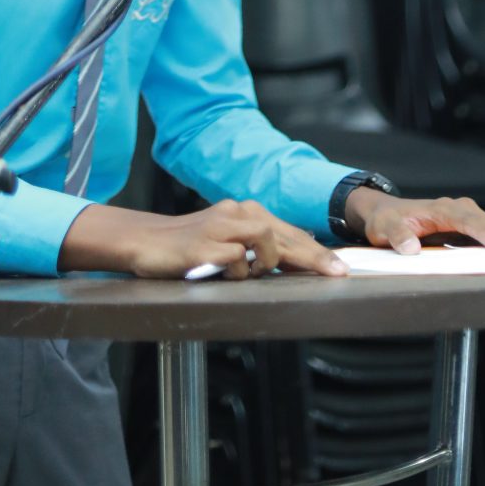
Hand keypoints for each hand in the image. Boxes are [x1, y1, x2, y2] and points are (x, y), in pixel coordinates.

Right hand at [59, 198, 347, 279]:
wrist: (145, 241)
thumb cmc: (189, 246)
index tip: (339, 268)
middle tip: (337, 274)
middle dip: (314, 258)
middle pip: (286, 235)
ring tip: (245, 273)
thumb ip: (255, 249)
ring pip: (265, 241)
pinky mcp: (205, 245)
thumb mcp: (227, 243)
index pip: (288, 231)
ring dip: (264, 264)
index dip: (315, 251)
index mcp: (245, 211)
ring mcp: (221, 226)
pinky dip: (235, 272)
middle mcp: (236, 213)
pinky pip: (236, 261)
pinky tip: (217, 271)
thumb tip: (291, 263)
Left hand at [345, 190, 484, 256]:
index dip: (481, 232)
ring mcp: (471, 214)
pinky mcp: (477, 224)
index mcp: (441, 209)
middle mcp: (460, 208)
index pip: (465, 221)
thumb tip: (411, 248)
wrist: (390, 212)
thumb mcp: (385, 229)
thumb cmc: (389, 221)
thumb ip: (398, 237)